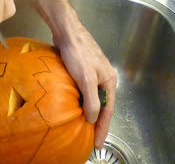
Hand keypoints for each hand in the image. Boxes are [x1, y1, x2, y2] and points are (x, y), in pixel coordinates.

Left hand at [19, 0, 116, 147]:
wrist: (65, 30)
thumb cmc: (77, 51)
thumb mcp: (86, 79)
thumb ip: (91, 100)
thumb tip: (93, 119)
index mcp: (109, 79)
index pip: (108, 109)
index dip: (103, 127)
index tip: (98, 143)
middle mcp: (103, 76)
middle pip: (101, 104)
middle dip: (97, 121)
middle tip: (91, 138)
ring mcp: (92, 71)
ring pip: (91, 96)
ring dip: (88, 111)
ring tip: (82, 126)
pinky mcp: (81, 67)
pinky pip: (82, 89)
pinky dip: (79, 99)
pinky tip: (72, 106)